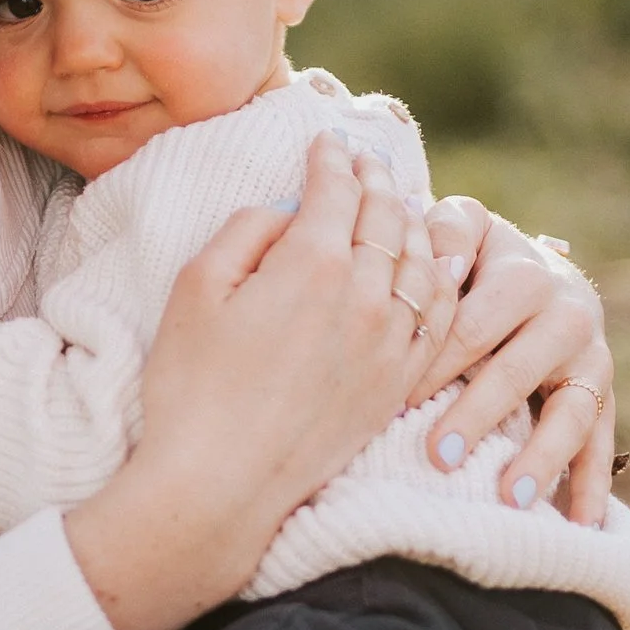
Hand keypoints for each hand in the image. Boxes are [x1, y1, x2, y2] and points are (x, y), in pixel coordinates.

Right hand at [64, 135, 438, 629]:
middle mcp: (366, 297)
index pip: (337, 190)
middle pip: (386, 218)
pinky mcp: (398, 385)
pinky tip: (432, 270)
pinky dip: (438, 281)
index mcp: (313, 263)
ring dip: (413, 223)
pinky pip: (437, 318)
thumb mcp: (195, 289)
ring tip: (400, 205)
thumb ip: (244, 232)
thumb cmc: (191, 387)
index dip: (331, 159)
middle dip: (374, 180)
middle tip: (364, 161)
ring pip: (422, 263)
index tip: (325, 142)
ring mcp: (390, 344)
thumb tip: (286, 215)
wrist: (219, 486)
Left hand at [410, 202, 615, 522]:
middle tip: (440, 456)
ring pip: (572, 413)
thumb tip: (442, 266)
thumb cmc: (477, 256)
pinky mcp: (604, 395)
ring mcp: (593, 359)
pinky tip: (580, 528)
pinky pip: (602, 444)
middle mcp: (570, 314)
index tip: (397, 402)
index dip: (436, 362)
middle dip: (478, 414)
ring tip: (509, 498)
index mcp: (527, 271)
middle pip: (520, 369)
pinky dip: (593, 487)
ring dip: (542, 458)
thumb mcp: (464, 227)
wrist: (537, 269)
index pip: (475, 323)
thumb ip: (445, 233)